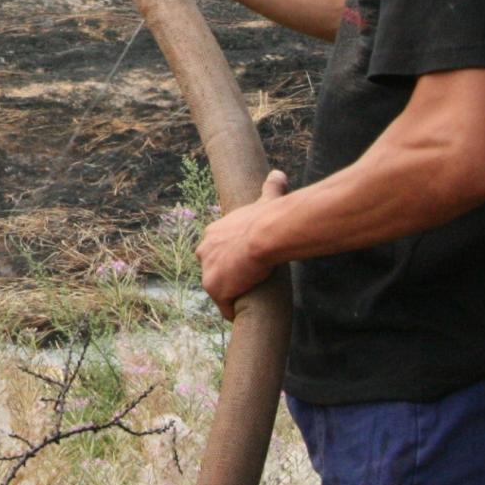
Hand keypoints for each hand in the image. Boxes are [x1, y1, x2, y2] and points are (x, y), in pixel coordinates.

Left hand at [196, 169, 288, 320]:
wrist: (265, 234)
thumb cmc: (267, 217)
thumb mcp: (266, 198)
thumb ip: (271, 186)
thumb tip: (280, 174)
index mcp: (213, 232)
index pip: (216, 250)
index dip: (231, 258)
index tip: (245, 263)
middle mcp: (203, 250)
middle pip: (213, 269)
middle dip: (227, 277)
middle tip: (249, 281)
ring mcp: (207, 270)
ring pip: (218, 289)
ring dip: (231, 294)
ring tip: (250, 296)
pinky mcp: (215, 288)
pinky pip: (224, 307)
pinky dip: (235, 310)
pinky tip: (247, 311)